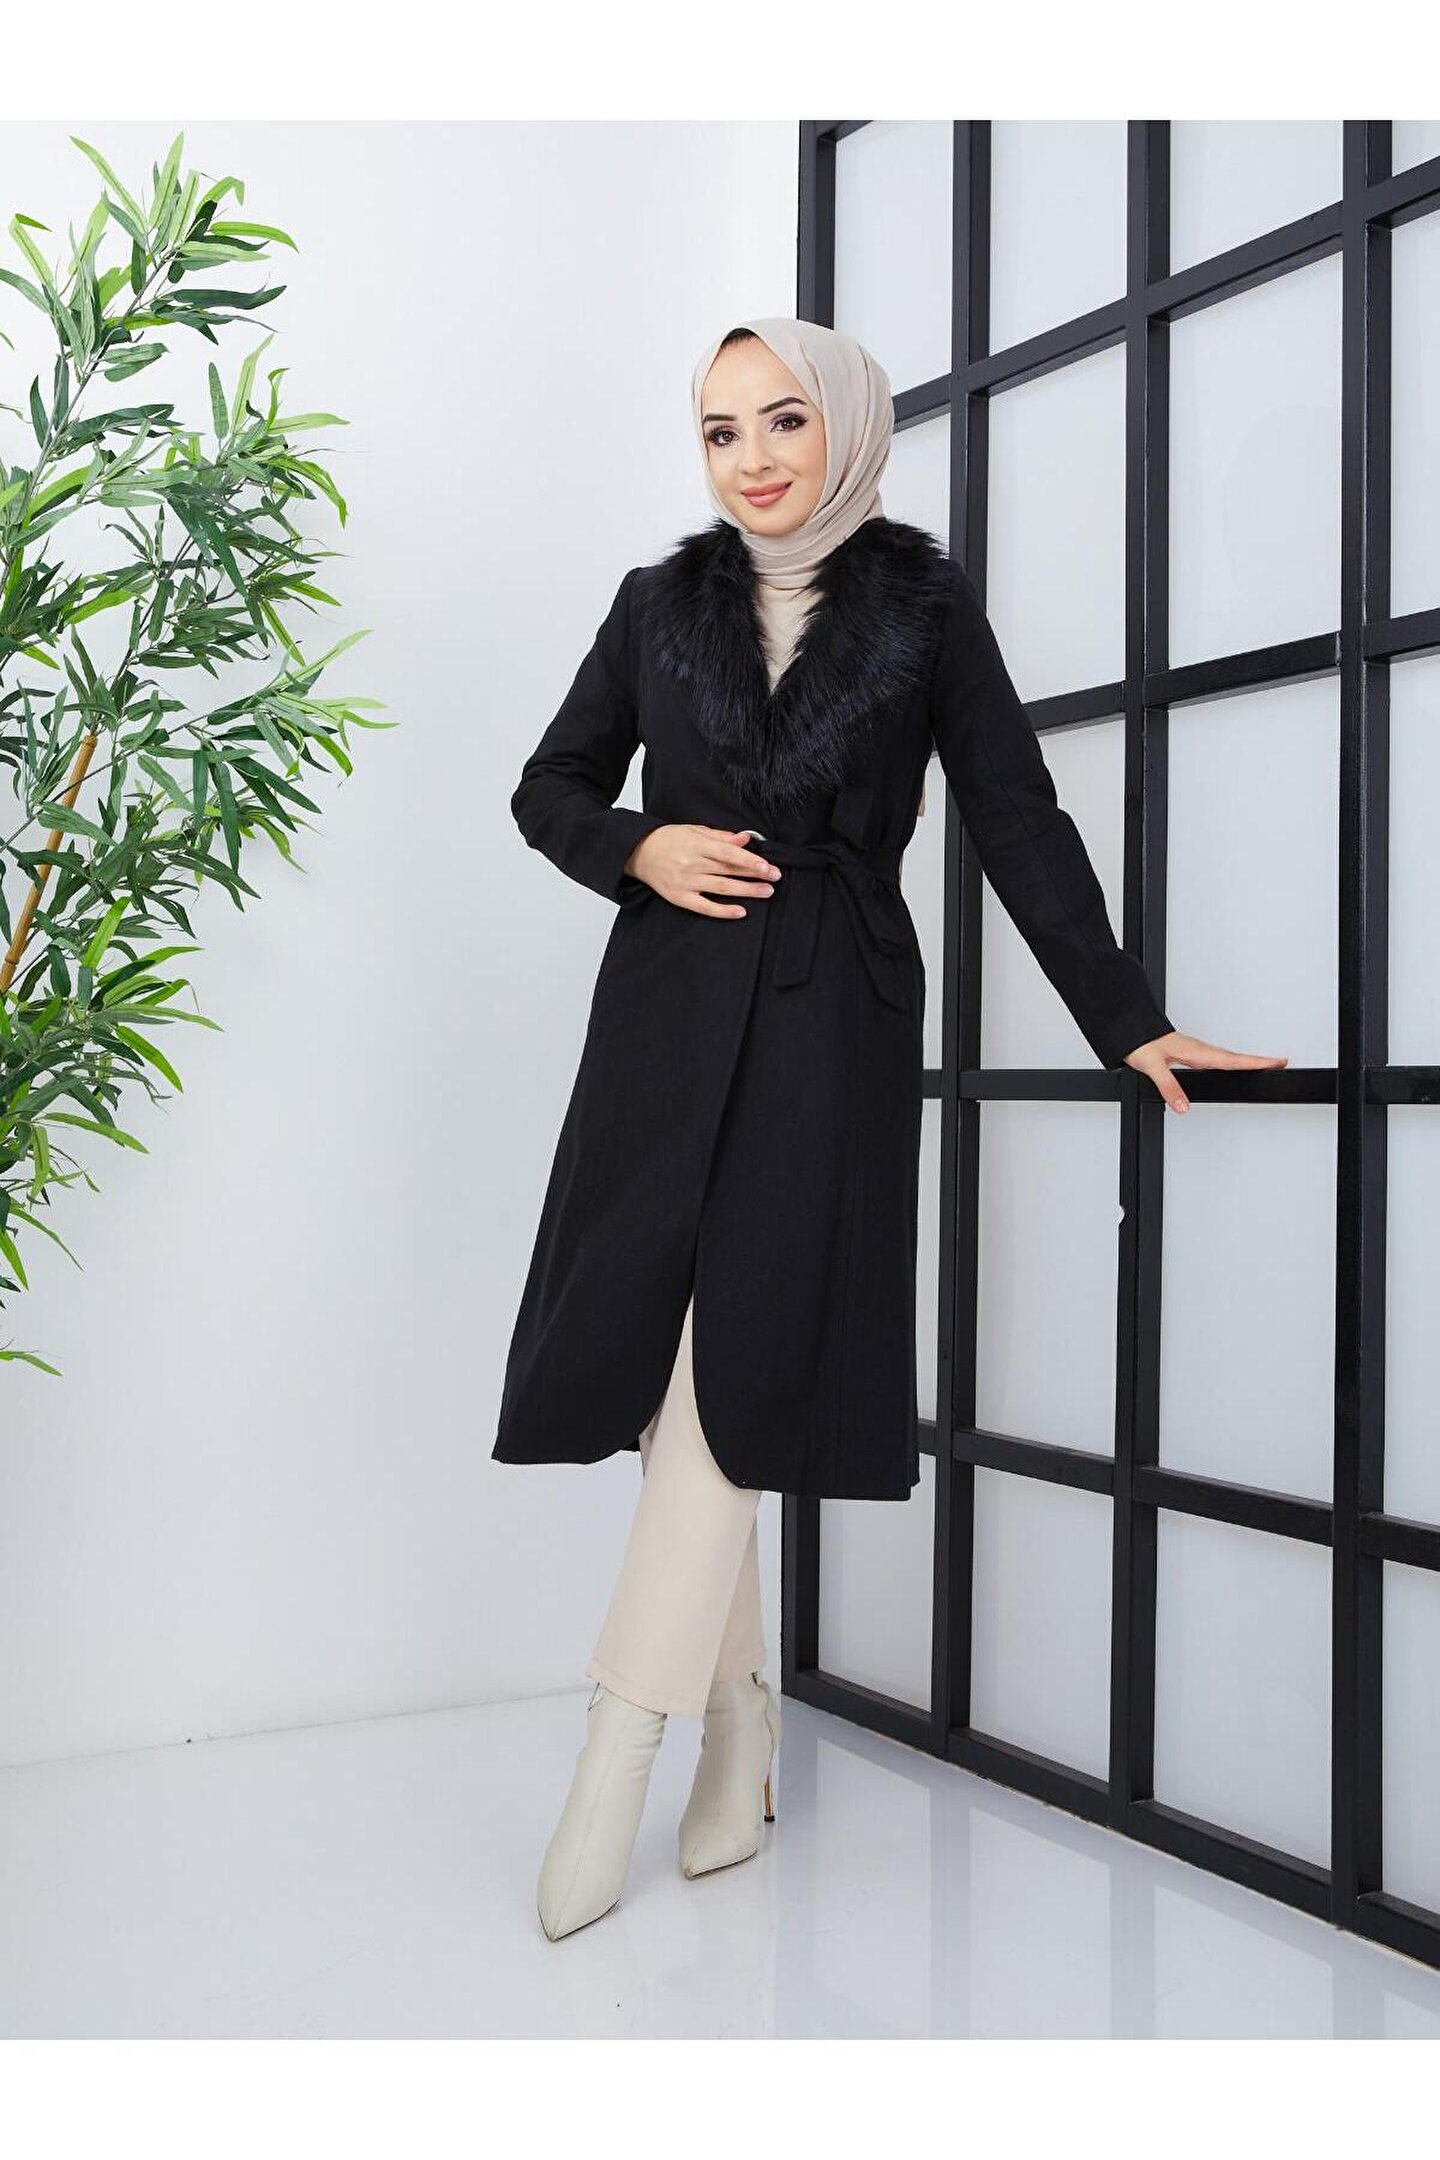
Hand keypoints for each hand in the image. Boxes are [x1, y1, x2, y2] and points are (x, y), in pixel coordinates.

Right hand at [623, 825, 781, 918]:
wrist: (639, 853)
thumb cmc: (668, 840)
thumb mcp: (694, 830)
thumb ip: (721, 836)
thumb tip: (745, 839)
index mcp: (697, 845)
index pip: (729, 853)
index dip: (750, 860)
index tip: (767, 866)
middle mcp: (692, 864)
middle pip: (729, 871)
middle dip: (755, 875)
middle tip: (775, 878)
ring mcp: (686, 882)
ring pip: (722, 888)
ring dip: (746, 891)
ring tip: (766, 892)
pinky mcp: (680, 898)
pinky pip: (705, 907)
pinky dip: (723, 911)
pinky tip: (740, 911)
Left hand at [1123, 1031, 1288, 1112]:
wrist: (1130, 1030)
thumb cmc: (1141, 1043)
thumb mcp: (1152, 1066)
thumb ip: (1169, 1087)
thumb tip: (1183, 1106)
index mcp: (1197, 1052)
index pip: (1232, 1060)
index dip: (1255, 1062)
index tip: (1277, 1062)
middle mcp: (1200, 1050)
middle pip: (1237, 1057)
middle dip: (1261, 1060)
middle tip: (1282, 1062)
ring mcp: (1198, 1051)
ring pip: (1229, 1057)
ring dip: (1248, 1060)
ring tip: (1266, 1065)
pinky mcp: (1192, 1053)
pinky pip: (1218, 1058)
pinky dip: (1232, 1062)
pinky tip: (1234, 1067)